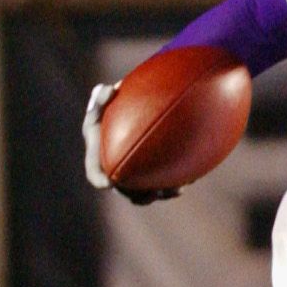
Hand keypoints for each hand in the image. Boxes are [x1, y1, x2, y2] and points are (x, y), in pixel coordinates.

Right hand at [81, 81, 177, 204]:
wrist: (138, 105)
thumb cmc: (118, 99)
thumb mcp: (106, 95)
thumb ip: (102, 94)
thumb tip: (106, 91)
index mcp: (98, 154)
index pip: (95, 171)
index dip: (99, 179)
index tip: (108, 183)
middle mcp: (115, 168)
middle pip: (124, 189)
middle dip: (138, 195)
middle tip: (152, 193)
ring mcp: (135, 171)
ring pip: (147, 190)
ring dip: (161, 193)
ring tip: (177, 189)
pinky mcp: (153, 170)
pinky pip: (163, 180)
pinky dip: (176, 181)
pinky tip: (191, 177)